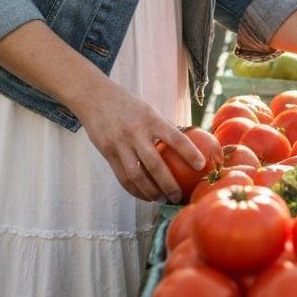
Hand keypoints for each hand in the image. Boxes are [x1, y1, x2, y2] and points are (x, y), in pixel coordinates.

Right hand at [75, 80, 204, 202]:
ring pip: (137, 176)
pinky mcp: (107, 153)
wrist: (94, 97)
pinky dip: (134, 190)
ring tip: (161, 199)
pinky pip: (122, 177)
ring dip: (150, 192)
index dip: (189, 152)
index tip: (201, 165)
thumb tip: (185, 146)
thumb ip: (162, 128)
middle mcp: (135, 132)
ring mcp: (120, 144)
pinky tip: (144, 196)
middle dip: (168, 184)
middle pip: (155, 164)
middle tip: (178, 196)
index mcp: (151, 119)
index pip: (175, 138)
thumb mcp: (148, 110)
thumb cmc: (128, 104)